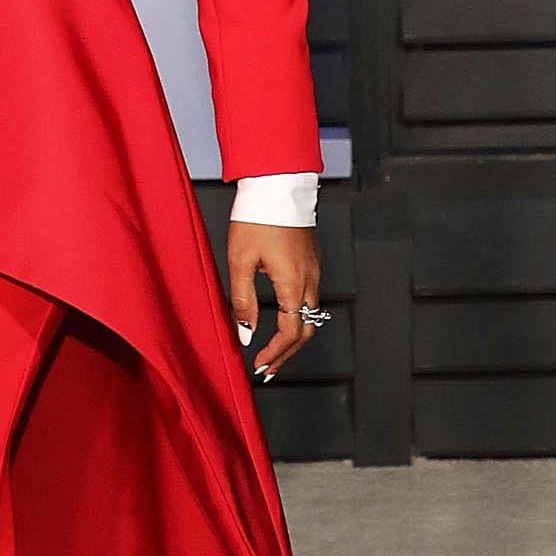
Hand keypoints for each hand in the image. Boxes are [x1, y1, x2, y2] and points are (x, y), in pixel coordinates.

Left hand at [227, 220, 321, 383]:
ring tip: (274, 351)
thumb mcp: (240, 262)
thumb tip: (245, 333)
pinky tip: (283, 319)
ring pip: (311, 314)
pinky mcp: (312, 261)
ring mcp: (314, 270)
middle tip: (268, 369)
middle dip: (287, 354)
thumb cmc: (257, 217)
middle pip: (307, 329)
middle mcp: (310, 279)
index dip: (276, 354)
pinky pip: (310, 297)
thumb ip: (243, 301)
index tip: (259, 366)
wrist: (277, 185)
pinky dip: (297, 316)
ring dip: (293, 336)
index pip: (291, 332)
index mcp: (293, 283)